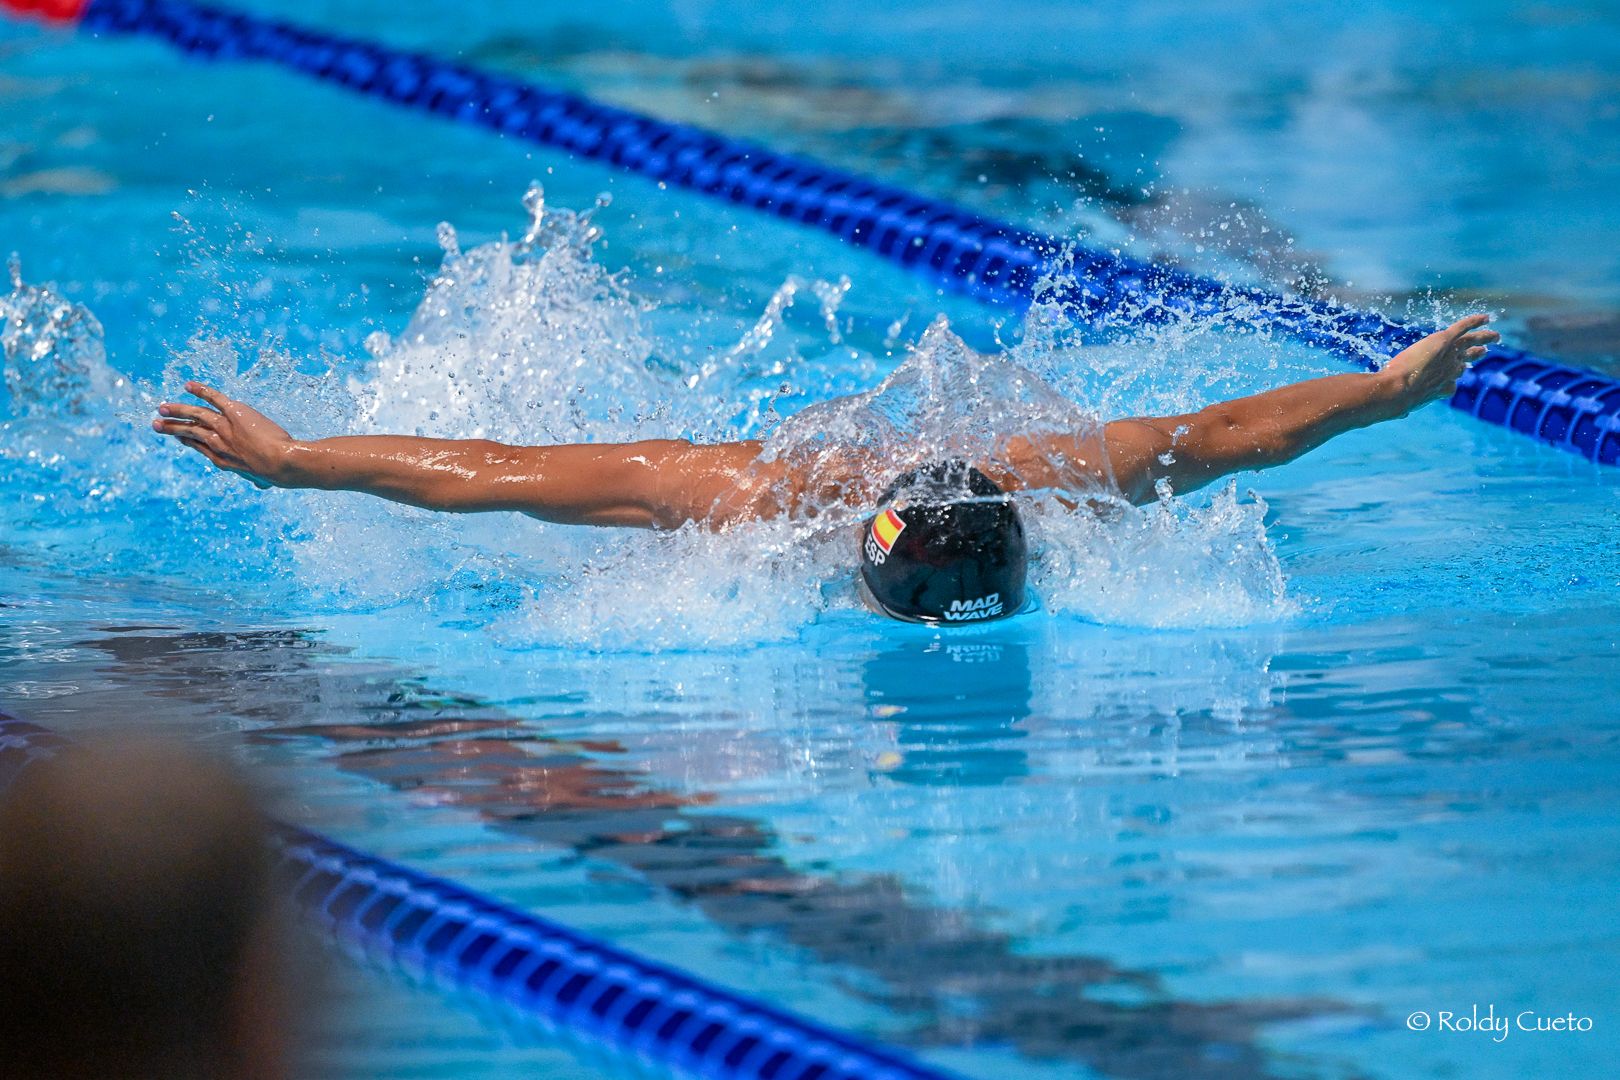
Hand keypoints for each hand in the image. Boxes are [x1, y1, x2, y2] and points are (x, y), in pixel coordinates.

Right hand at [151, 382, 294, 488]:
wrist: (280, 463)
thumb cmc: (276, 474)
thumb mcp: (262, 480)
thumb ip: (258, 479)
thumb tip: (261, 485)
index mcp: (221, 460)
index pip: (198, 446)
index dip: (187, 440)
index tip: (178, 436)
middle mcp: (218, 443)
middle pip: (190, 432)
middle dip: (172, 428)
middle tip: (155, 424)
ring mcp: (224, 427)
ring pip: (196, 415)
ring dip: (178, 410)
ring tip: (162, 408)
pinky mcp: (234, 413)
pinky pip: (214, 398)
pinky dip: (201, 390)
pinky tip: (189, 386)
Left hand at [1380, 314, 1500, 412]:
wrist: (1398, 390)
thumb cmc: (1397, 400)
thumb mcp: (1402, 407)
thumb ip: (1403, 411)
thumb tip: (1401, 416)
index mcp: (1442, 388)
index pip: (1453, 382)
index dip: (1454, 378)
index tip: (1457, 373)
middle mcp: (1451, 372)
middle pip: (1467, 361)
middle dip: (1475, 356)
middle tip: (1484, 352)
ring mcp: (1450, 356)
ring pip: (1471, 344)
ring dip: (1483, 338)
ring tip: (1494, 336)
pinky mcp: (1444, 341)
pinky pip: (1463, 328)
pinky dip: (1475, 322)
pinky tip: (1485, 318)